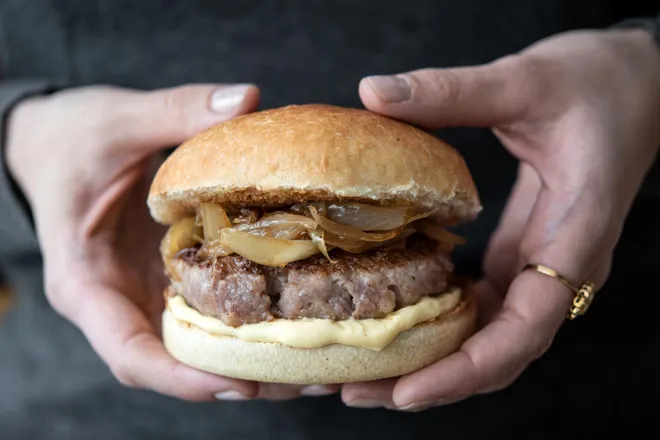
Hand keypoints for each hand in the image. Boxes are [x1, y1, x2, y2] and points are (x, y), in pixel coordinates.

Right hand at [6, 84, 337, 400]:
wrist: (52, 141)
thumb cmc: (69, 137)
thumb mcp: (117, 120)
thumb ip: (175, 111)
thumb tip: (247, 99)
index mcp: (85, 281)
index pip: (130, 352)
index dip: (183, 377)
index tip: (241, 383)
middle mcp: (117, 302)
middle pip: (175, 363)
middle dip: (238, 378)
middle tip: (306, 378)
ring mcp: (144, 294)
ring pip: (197, 348)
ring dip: (255, 361)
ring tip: (317, 366)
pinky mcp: (167, 280)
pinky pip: (208, 313)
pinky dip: (248, 325)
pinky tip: (296, 320)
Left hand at [342, 28, 659, 409]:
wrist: (639, 83)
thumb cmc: (601, 84)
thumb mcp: (528, 80)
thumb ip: (454, 90)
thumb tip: (374, 91)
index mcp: (573, 236)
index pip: (526, 328)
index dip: (469, 368)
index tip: (410, 389)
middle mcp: (558, 265)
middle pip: (500, 351)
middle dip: (434, 379)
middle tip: (359, 391)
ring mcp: (540, 264)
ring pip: (490, 336)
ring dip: (432, 359)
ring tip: (365, 371)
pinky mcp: (523, 253)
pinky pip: (485, 306)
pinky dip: (443, 324)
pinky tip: (399, 322)